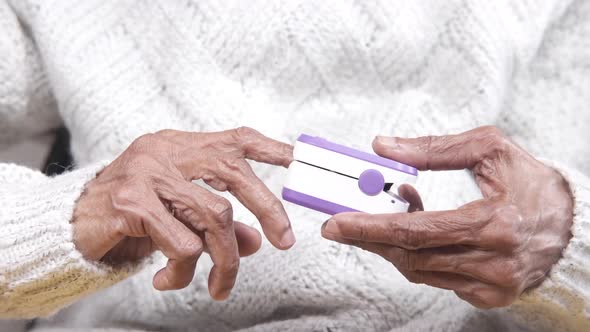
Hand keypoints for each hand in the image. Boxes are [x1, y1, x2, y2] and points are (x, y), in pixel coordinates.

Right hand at [73, 127, 294, 299]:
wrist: (69, 227)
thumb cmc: (129, 218)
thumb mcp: (177, 216)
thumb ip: (218, 223)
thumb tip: (257, 241)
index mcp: (179, 148)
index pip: (232, 138)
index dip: (267, 147)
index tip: (296, 159)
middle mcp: (164, 152)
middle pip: (232, 172)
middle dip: (268, 208)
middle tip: (283, 242)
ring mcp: (146, 173)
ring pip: (212, 216)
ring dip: (224, 260)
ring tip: (219, 286)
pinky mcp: (129, 203)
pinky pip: (180, 242)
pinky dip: (183, 270)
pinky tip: (167, 280)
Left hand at [321, 126, 573, 307]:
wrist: (572, 224)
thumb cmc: (530, 182)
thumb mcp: (489, 149)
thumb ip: (434, 148)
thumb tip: (383, 147)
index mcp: (494, 223)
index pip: (417, 231)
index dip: (371, 227)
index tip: (336, 223)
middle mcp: (493, 262)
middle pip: (411, 256)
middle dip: (369, 239)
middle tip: (339, 226)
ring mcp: (492, 285)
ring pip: (420, 271)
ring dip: (393, 244)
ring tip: (388, 215)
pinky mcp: (490, 296)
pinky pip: (438, 280)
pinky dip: (419, 257)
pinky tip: (419, 234)